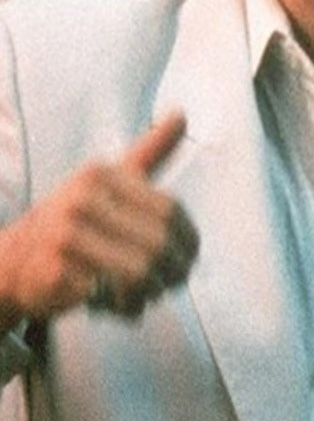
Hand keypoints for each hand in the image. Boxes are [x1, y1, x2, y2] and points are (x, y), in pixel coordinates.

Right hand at [0, 112, 198, 324]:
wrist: (11, 262)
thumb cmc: (74, 220)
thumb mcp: (111, 180)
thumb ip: (150, 152)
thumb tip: (181, 113)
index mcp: (101, 175)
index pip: (169, 211)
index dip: (188, 240)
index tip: (189, 258)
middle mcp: (81, 200)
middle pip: (158, 245)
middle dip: (173, 271)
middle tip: (171, 283)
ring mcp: (64, 236)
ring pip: (139, 273)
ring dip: (149, 292)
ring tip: (143, 296)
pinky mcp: (53, 273)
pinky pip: (111, 296)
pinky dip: (122, 307)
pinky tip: (113, 305)